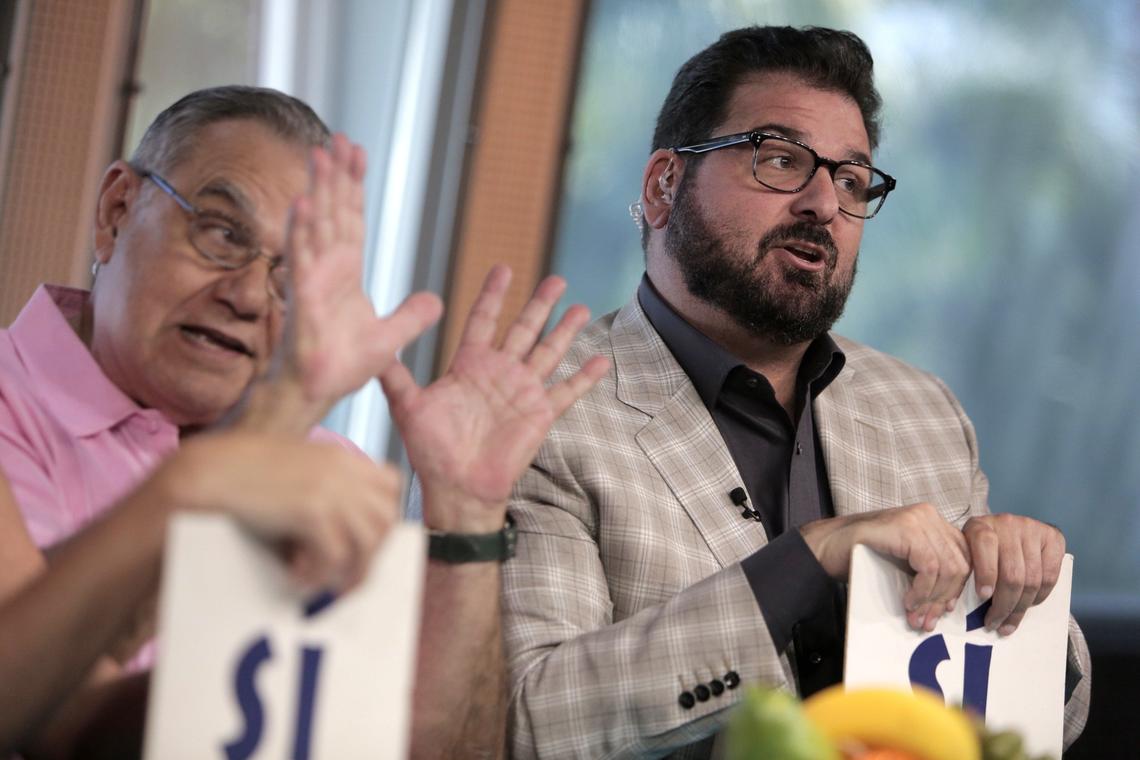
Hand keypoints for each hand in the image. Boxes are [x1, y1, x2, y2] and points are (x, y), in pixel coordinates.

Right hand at [162, 432, 400, 592]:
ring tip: (322, 584)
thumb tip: (342, 534)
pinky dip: (320, 574)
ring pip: (369, 542)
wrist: (206, 470)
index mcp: (339, 456)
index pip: (390, 484)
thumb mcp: (292, 470)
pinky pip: (336, 556)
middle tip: (346, 577)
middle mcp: (342, 469)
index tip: (364, 540)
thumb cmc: (239, 475)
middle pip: (386, 518)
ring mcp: (330, 488)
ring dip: (348, 570)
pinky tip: (295, 576)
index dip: (383, 516)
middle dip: (371, 553)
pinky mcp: (312, 509)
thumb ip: (321, 487)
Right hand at [280, 133, 441, 413]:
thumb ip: (412, 317)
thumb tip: (437, 301)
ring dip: (318, 189)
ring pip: (317, 225)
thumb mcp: (390, 339)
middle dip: (335, 174)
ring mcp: (311, 280)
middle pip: (333, 211)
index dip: (353, 186)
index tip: (356, 153)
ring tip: (320, 154)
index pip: (352, 219)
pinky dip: (302, 230)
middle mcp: (326, 269)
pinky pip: (302, 259)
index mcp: (345, 273)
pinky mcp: (302, 298)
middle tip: (337, 137)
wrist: (318, 390)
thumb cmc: (342, 365)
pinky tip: (303, 202)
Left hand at [380, 265, 608, 531]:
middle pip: (523, 328)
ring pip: (548, 352)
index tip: (503, 268)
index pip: (483, 320)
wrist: (457, 488)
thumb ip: (396, 377)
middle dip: (539, 303)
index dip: (493, 294)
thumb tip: (375, 349)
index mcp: (469, 365)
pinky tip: (601, 359)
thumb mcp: (409, 408)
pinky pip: (566, 391)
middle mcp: (499, 373)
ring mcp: (522, 391)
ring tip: (581, 307)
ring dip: (565, 330)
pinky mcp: (540, 414)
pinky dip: (584, 376)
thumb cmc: (431, 451)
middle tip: (555, 279)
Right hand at [801, 503, 970, 630]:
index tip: (944, 611)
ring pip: (947, 567)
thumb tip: (950, 603)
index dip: (958, 587)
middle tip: (927, 621)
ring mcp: (918, 519)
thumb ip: (927, 570)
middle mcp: (929, 515)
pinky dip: (921, 590)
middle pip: (960, 563)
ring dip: (932, 599)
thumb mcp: (903, 562)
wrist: (826, 545)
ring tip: (916, 616)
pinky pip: (928, 567)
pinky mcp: (906, 528)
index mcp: (932, 521)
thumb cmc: (862, 556)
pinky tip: (908, 602)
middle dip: (945, 598)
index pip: (964, 556)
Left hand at [962, 514, 1064, 634]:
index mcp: (979, 525)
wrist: (1008, 528)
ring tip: (1009, 623)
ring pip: (1031, 580)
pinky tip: (1028, 605)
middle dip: (1003, 605)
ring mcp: (1032, 529)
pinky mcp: (1053, 538)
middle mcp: (1007, 523)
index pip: (984, 545)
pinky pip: (1050, 577)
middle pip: (1011, 573)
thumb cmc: (981, 549)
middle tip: (994, 624)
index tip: (983, 597)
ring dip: (1021, 607)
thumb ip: (967, 571)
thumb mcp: (967, 552)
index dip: (986, 573)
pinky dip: (1039, 597)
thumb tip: (964, 608)